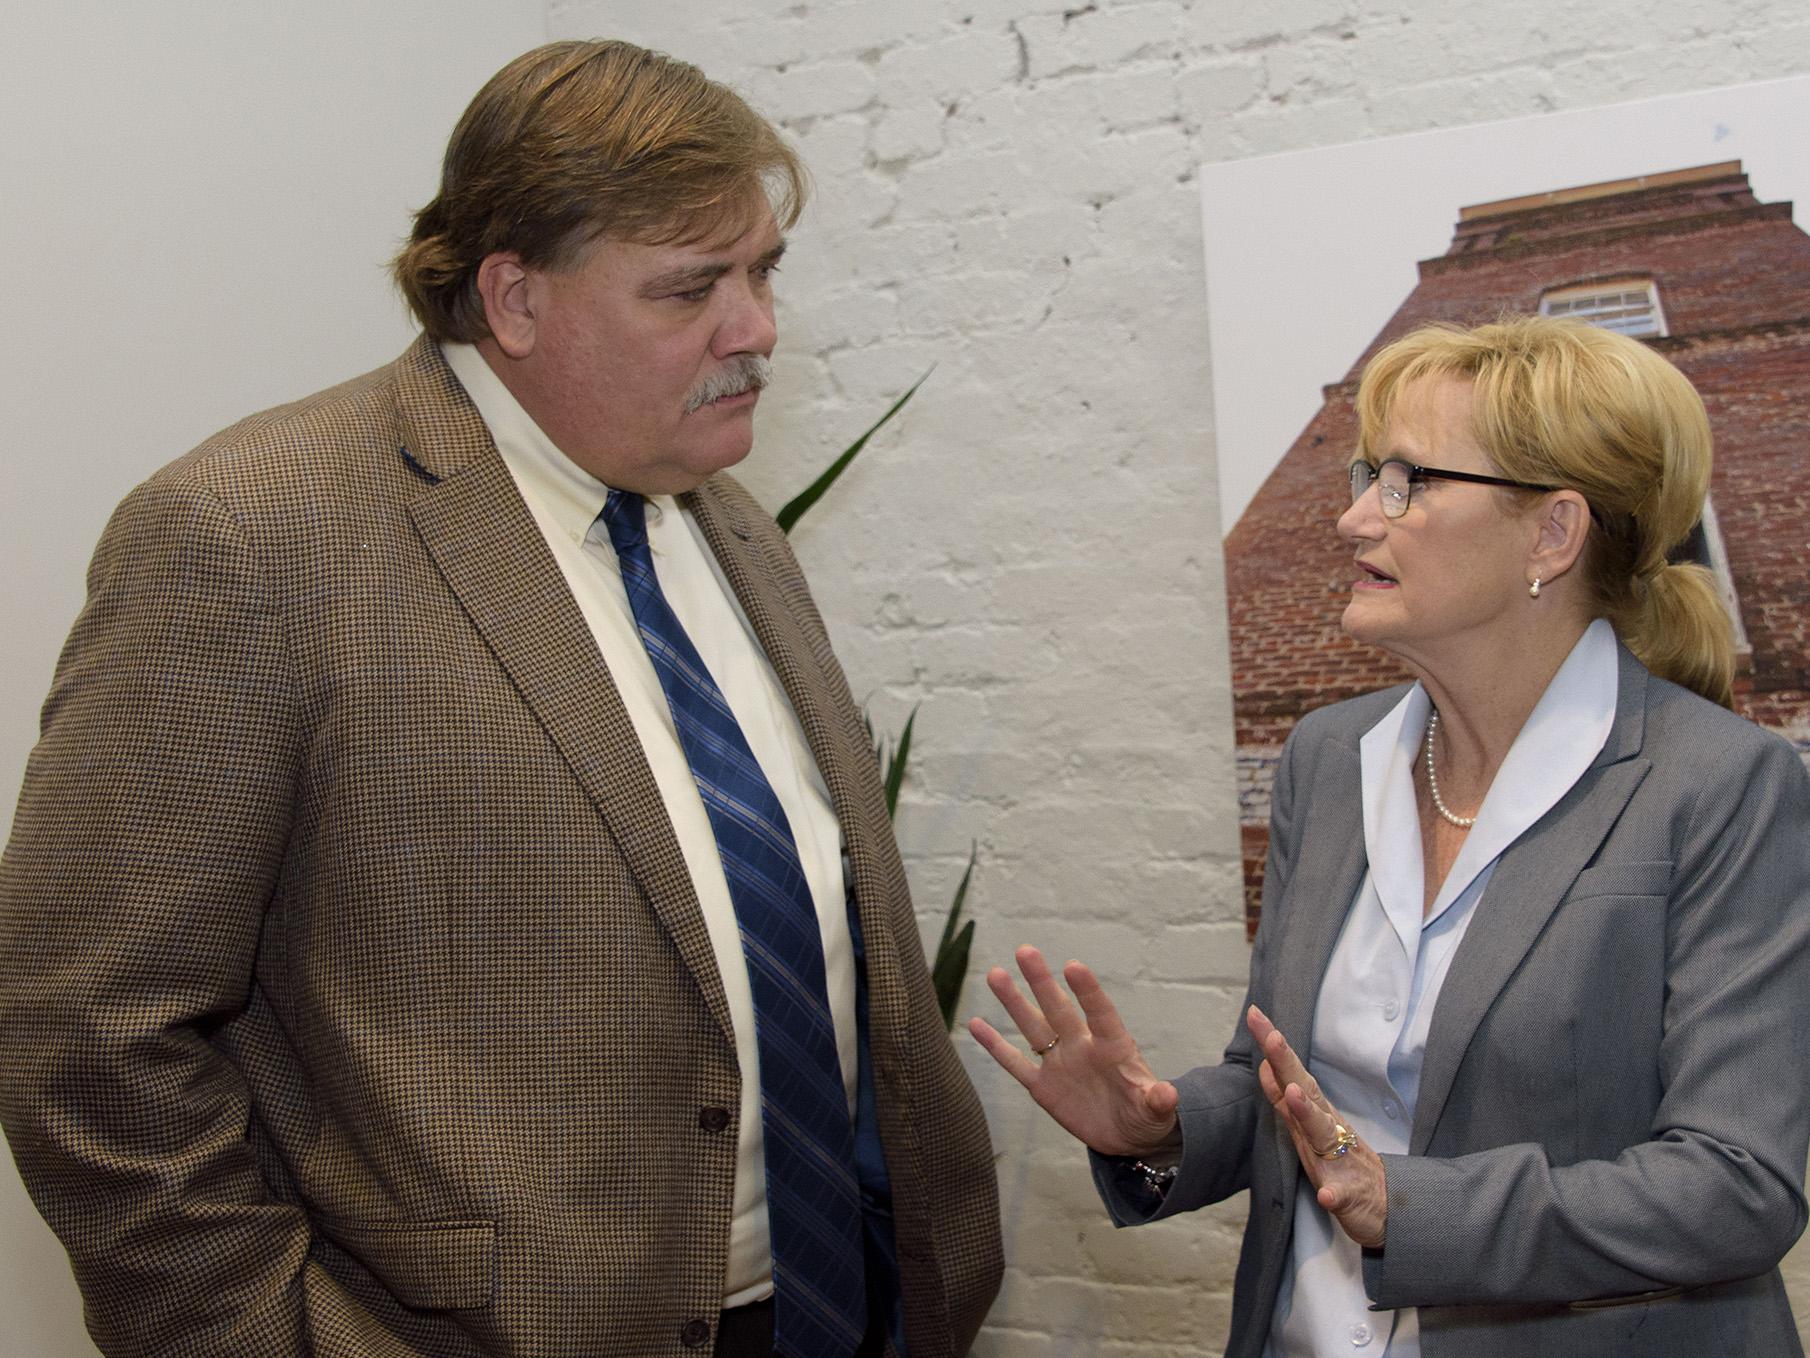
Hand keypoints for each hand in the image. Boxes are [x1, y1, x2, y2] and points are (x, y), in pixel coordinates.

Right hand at [967, 944, 1179, 1157]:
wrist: (1127, 1136)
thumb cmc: (1146, 1116)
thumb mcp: (1156, 1112)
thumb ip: (1157, 1102)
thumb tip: (1168, 1096)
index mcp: (1113, 1048)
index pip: (1100, 1013)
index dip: (1087, 992)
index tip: (1073, 966)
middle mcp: (1082, 1047)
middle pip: (1058, 1009)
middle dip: (1042, 982)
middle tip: (1025, 951)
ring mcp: (1060, 1064)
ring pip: (1033, 1027)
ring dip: (1013, 1002)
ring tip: (995, 974)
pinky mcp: (1043, 1086)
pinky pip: (1015, 1063)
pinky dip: (995, 1046)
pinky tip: (974, 1024)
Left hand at [1248, 1004, 1386, 1247]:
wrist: (1388, 1208)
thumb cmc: (1344, 1164)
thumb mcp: (1312, 1130)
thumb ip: (1288, 1102)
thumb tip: (1266, 1066)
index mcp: (1317, 1115)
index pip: (1291, 1074)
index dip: (1273, 1046)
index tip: (1254, 1014)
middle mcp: (1328, 1131)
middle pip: (1304, 1091)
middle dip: (1287, 1063)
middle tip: (1272, 1036)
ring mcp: (1340, 1162)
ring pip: (1322, 1134)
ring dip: (1307, 1114)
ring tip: (1292, 1093)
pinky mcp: (1350, 1197)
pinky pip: (1340, 1195)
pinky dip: (1333, 1193)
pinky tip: (1327, 1195)